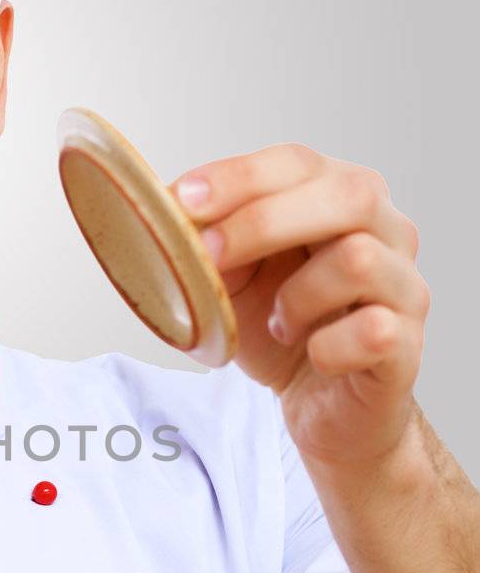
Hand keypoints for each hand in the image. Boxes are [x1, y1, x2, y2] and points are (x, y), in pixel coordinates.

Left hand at [170, 143, 429, 466]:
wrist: (324, 408)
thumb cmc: (283, 332)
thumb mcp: (233, 281)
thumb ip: (211, 242)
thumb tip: (165, 215)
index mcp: (340, 199)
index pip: (298, 163)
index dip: (239, 177)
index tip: (183, 199)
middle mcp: (387, 231)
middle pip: (347, 195)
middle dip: (263, 222)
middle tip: (207, 256)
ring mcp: (404, 286)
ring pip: (358, 259)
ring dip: (296, 296)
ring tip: (277, 325)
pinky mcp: (407, 343)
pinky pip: (374, 330)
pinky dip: (327, 348)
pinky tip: (313, 356)